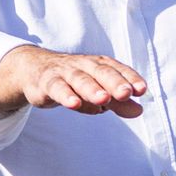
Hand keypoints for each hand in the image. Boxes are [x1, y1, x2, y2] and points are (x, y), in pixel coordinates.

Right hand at [0, 46, 147, 116]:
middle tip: (126, 93)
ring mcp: (64, 72)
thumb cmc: (73, 81)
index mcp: (99, 65)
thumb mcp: (97, 91)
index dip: (130, 78)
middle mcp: (84, 65)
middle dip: (114, 82)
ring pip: (80, 79)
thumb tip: (139, 110)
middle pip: (101, 72)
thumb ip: (118, 102)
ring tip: (103, 99)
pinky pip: (57, 87)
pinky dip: (65, 95)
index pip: (118, 70)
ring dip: (91, 89)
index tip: (141, 90)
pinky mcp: (47, 82)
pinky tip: (74, 104)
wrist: (34, 69)